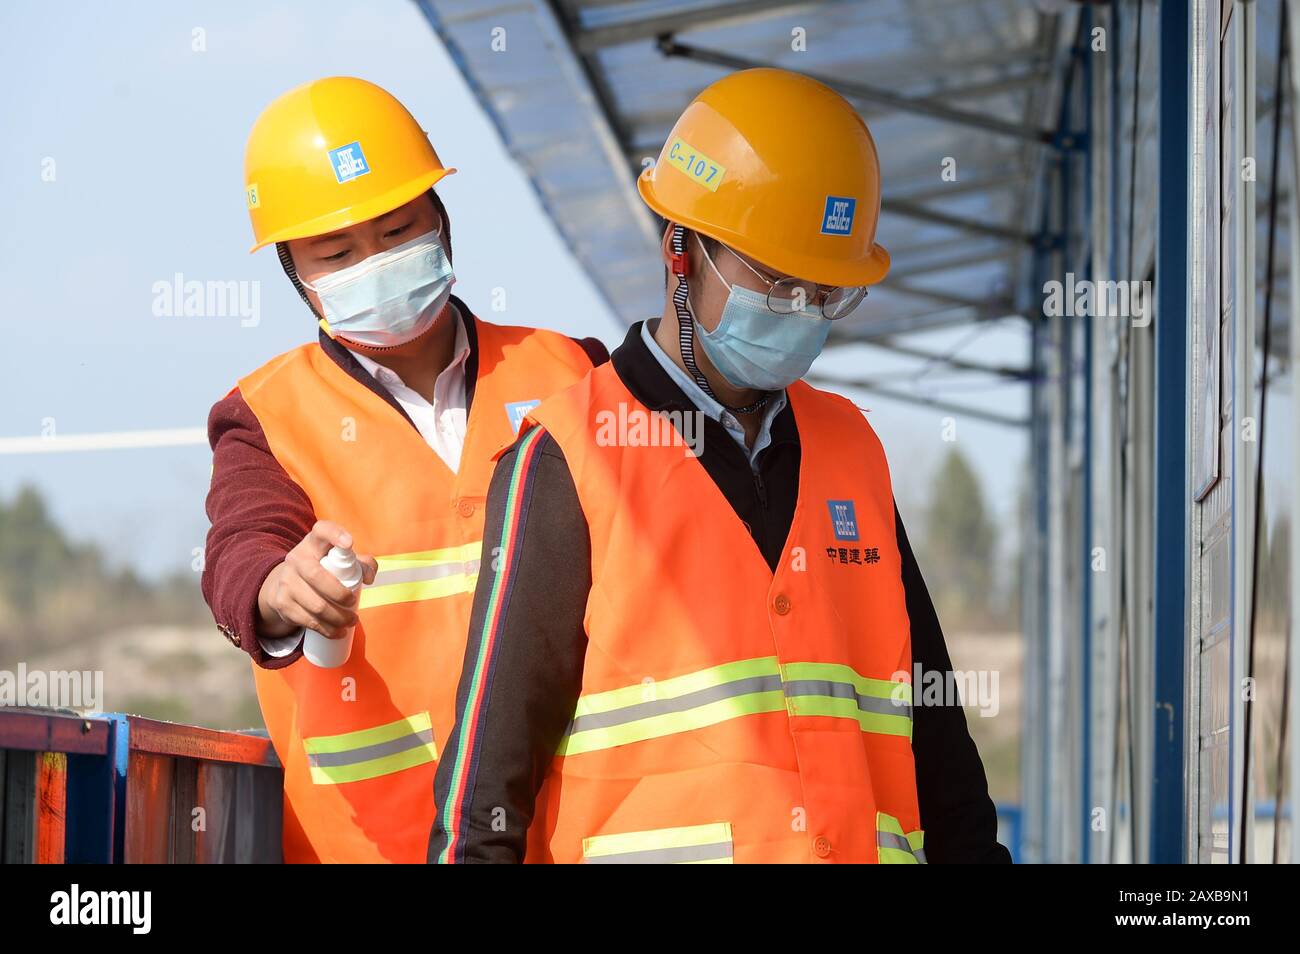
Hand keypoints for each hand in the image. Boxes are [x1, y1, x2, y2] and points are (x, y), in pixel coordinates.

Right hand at [256, 520, 378, 639]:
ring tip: (351, 621)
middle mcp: (296, 559)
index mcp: (313, 543)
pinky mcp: (282, 603)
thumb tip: (369, 578)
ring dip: (337, 617)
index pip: (321, 530)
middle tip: (353, 603)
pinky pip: (306, 620)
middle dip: (339, 593)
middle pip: (316, 575)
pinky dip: (325, 629)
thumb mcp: (337, 560)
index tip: (349, 544)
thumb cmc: (322, 569)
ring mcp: (286, 582)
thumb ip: (361, 563)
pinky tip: (337, 631)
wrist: (281, 585)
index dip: (335, 534)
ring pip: (314, 604)